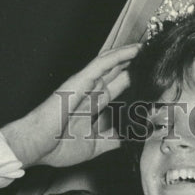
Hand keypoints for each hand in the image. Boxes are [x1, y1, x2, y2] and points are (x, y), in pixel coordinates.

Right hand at [0, 44, 139, 168]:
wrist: (38, 146)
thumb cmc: (58, 147)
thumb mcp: (96, 146)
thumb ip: (114, 140)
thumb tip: (133, 140)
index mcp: (92, 107)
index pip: (118, 90)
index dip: (134, 82)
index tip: (153, 79)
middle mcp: (90, 93)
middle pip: (117, 74)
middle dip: (135, 65)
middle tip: (156, 57)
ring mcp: (85, 85)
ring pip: (112, 64)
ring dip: (131, 55)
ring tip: (150, 47)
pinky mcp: (80, 81)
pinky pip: (102, 64)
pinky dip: (119, 56)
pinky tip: (134, 50)